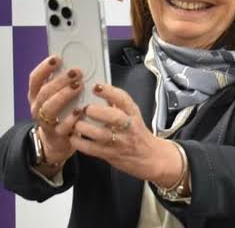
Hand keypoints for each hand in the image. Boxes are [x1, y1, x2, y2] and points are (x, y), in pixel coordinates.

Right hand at [28, 55, 83, 168]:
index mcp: (36, 95)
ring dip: (64, 95)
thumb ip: (65, 83)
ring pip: (49, 108)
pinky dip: (71, 118)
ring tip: (79, 86)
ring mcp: (45, 122)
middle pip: (44, 92)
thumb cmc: (62, 111)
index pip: (35, 79)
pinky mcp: (57, 134)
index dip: (44, 68)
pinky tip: (80, 110)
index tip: (57, 58)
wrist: (58, 139)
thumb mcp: (59, 95)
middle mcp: (37, 107)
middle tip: (77, 72)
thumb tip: (78, 63)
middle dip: (60, 80)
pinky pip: (61, 126)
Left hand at [70, 83, 184, 187]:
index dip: (109, 92)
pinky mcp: (110, 154)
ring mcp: (119, 142)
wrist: (150, 157)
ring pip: (101, 134)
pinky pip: (91, 148)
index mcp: (133, 114)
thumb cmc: (138, 135)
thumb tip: (99, 91)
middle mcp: (128, 127)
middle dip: (96, 111)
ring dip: (84, 127)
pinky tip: (73, 136)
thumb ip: (118, 106)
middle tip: (84, 108)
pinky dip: (79, 142)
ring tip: (76, 123)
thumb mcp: (133, 116)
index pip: (124, 99)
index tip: (96, 87)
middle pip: (114, 117)